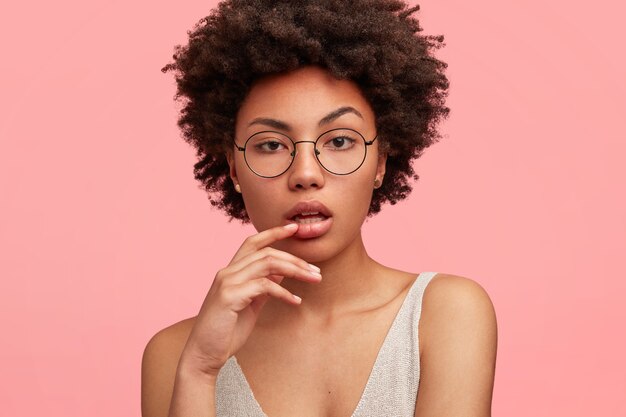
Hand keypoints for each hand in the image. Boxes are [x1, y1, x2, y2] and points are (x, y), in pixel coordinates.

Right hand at [179, 223, 321, 377]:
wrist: (203, 355)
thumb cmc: (226, 331)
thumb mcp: (249, 305)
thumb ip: (262, 287)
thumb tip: (281, 274)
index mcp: (231, 272)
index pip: (253, 243)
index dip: (273, 232)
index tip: (294, 228)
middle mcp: (227, 272)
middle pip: (266, 252)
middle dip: (294, 258)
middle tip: (316, 270)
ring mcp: (227, 283)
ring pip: (267, 264)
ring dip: (295, 270)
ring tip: (313, 279)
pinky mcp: (230, 296)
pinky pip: (264, 286)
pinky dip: (284, 292)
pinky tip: (295, 301)